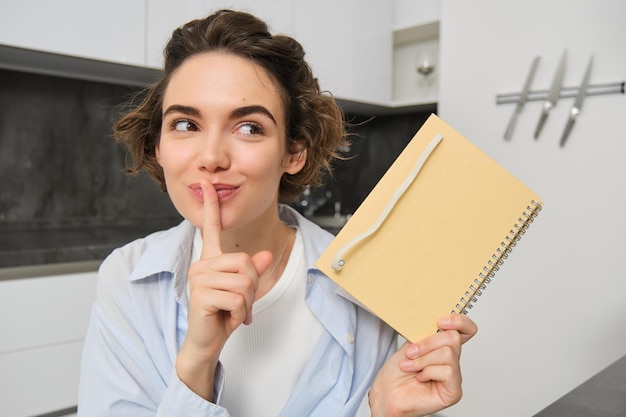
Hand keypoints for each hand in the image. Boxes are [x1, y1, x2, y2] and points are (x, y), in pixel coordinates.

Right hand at [176, 182, 272, 399]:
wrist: (206, 341)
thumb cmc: (223, 314)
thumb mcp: (243, 291)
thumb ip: (254, 271)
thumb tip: (268, 254)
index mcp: (210, 260)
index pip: (210, 228)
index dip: (211, 206)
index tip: (207, 184)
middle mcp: (201, 265)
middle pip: (245, 263)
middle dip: (252, 287)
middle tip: (240, 303)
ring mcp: (199, 279)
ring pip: (244, 282)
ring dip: (247, 303)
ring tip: (234, 311)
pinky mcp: (201, 295)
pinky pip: (238, 299)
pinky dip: (241, 314)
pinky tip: (229, 320)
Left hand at [369, 314, 477, 416]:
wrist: (387, 392)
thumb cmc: (397, 371)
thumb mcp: (411, 344)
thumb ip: (426, 333)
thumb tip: (437, 322)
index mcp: (444, 346)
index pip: (466, 330)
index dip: (459, 321)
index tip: (441, 322)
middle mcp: (452, 361)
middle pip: (453, 338)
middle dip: (427, 343)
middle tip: (411, 352)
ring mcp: (454, 376)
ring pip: (447, 354)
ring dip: (423, 359)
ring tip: (410, 367)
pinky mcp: (454, 391)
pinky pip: (447, 371)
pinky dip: (428, 372)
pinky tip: (420, 378)